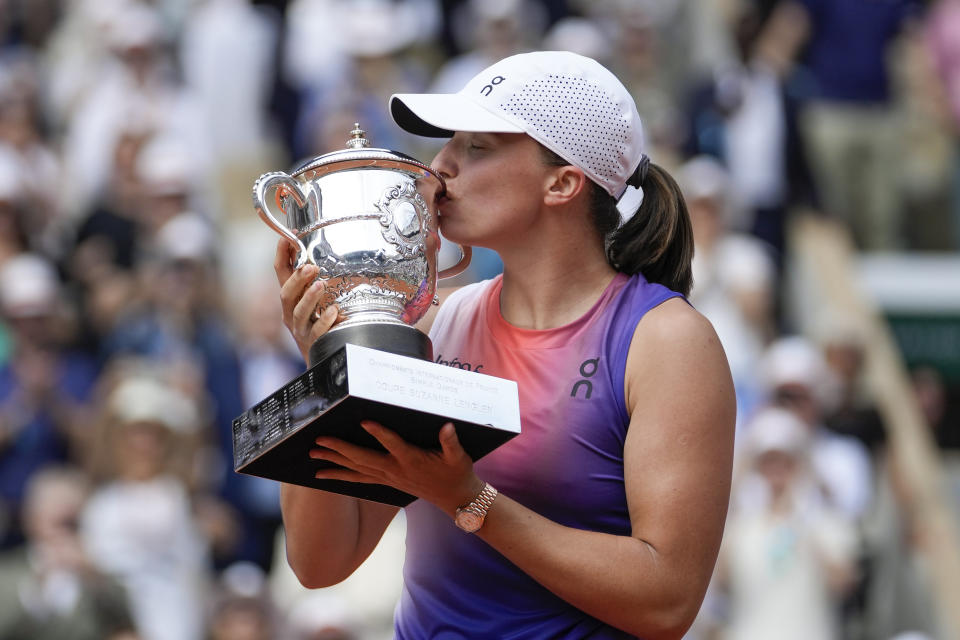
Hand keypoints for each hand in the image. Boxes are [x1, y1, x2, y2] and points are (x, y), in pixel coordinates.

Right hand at [274, 239, 338, 360]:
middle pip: (286, 294)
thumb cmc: (317, 325)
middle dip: (297, 279)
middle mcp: (290, 313)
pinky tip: (334, 311)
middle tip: (311, 267)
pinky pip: (317, 332)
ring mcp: (300, 329)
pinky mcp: (312, 343)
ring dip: (309, 297)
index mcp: (290, 299)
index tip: (288, 237)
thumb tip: (322, 254)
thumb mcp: (312, 301)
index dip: (282, 255)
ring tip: (321, 285)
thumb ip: (314, 281)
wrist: (320, 359)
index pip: (281, 273)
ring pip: (299, 313)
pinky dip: (325, 321)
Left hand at [310, 420, 483, 515]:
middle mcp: (395, 470)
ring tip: (312, 453)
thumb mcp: (459, 457)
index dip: (380, 433)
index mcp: (412, 460)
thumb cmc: (456, 473)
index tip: (364, 422)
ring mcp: (388, 478)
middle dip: (340, 449)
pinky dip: (339, 477)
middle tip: (320, 439)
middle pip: (363, 459)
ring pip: (356, 469)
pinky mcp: (385, 482)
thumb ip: (451, 442)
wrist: (454, 498)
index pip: (393, 445)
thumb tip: (447, 427)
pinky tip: (322, 475)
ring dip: (333, 461)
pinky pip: (357, 480)